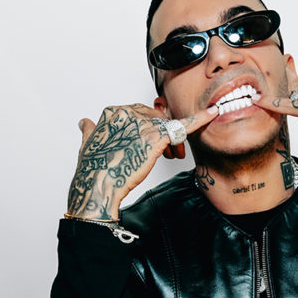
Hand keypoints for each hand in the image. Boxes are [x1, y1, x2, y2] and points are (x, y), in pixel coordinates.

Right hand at [67, 104, 216, 219]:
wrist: (98, 186)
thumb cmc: (94, 170)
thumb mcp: (87, 144)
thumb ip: (90, 130)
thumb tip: (85, 122)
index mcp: (113, 112)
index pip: (142, 113)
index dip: (148, 130)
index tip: (149, 144)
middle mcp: (127, 112)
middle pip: (157, 118)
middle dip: (163, 135)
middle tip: (166, 154)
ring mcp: (143, 122)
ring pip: (169, 125)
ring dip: (173, 141)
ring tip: (171, 156)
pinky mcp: (156, 135)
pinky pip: (183, 125)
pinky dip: (199, 119)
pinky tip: (212, 114)